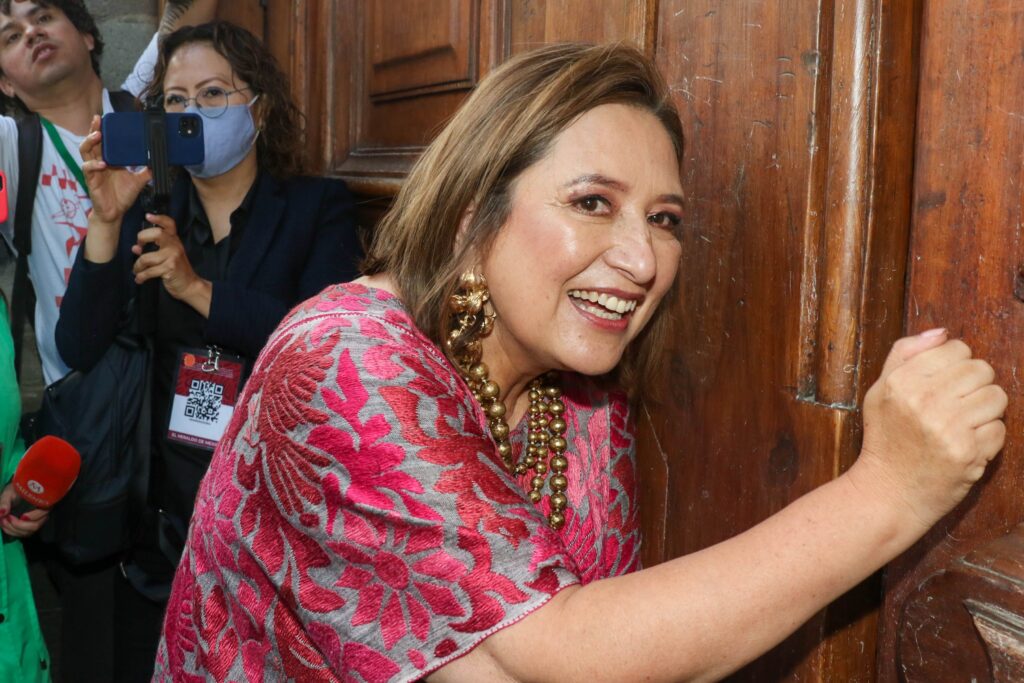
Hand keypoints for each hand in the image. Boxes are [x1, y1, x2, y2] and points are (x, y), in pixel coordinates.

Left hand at [0, 482, 48, 538]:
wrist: (18, 492)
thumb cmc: (15, 491)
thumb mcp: (9, 493)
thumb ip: (4, 502)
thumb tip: (1, 513)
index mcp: (42, 502)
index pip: (43, 512)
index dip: (33, 516)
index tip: (21, 516)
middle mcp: (42, 515)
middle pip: (34, 526)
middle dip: (18, 525)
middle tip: (5, 519)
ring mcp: (36, 522)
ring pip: (28, 532)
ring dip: (13, 529)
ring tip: (3, 521)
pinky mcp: (29, 527)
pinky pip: (23, 534)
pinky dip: (12, 531)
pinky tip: (4, 524)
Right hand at [80, 115, 151, 225]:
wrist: (115, 213)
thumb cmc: (122, 196)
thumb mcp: (138, 181)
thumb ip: (146, 171)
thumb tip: (158, 163)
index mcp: (109, 159)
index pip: (104, 141)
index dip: (103, 129)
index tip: (107, 119)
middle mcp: (99, 162)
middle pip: (92, 142)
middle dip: (93, 129)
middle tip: (98, 119)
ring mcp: (93, 171)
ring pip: (85, 152)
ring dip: (90, 142)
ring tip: (97, 135)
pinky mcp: (91, 181)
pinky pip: (88, 169)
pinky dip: (94, 165)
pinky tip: (102, 163)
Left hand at [132, 213, 211, 313]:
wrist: (189, 285)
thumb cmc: (176, 270)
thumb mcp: (168, 255)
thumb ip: (153, 249)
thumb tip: (135, 248)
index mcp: (174, 240)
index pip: (169, 224)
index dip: (159, 219)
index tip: (148, 216)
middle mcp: (175, 245)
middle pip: (157, 234)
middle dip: (142, 239)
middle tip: (138, 248)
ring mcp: (173, 256)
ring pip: (147, 258)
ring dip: (138, 266)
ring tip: (137, 270)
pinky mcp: (170, 268)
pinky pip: (149, 271)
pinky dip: (141, 276)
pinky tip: (140, 279)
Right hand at [850, 329, 1007, 530]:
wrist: (888, 492)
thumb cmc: (886, 439)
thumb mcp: (880, 391)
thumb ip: (905, 355)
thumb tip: (942, 333)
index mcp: (902, 381)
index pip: (956, 348)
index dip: (955, 364)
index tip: (945, 382)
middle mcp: (924, 401)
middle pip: (981, 369)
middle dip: (974, 384)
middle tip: (957, 403)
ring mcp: (948, 428)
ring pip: (997, 396)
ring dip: (985, 410)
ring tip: (963, 423)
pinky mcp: (969, 453)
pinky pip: (1000, 428)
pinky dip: (987, 437)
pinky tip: (965, 444)